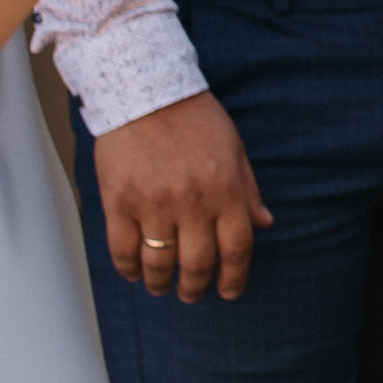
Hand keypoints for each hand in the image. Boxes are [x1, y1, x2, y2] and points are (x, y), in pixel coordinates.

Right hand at [92, 89, 271, 301]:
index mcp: (225, 190)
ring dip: (161, 284)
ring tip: (161, 287)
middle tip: (191, 294)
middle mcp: (192, 202)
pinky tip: (134, 271)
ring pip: (159, 263)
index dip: (234, 277)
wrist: (144, 89)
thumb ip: (248, 190)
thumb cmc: (194, 117)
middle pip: (197, 264)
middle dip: (196, 287)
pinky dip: (128, 268)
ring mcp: (153, 204)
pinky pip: (122, 249)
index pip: (237, 249)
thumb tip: (264, 223)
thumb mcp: (234, 148)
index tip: (228, 291)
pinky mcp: (119, 201)